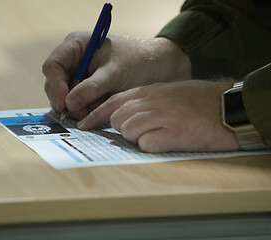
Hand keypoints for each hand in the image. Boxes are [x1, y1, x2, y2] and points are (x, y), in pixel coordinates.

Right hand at [42, 32, 190, 119]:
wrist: (158, 67)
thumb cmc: (138, 61)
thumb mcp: (114, 74)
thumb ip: (91, 88)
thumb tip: (68, 103)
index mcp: (76, 46)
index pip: (53, 66)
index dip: (55, 85)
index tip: (65, 103)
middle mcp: (74, 60)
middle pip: (55, 84)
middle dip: (67, 101)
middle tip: (81, 114)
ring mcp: (80, 75)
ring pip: (66, 96)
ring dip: (78, 107)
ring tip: (96, 110)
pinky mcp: (87, 88)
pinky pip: (78, 103)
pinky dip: (86, 109)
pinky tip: (100, 109)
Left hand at [77, 80, 239, 152]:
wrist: (228, 106)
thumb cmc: (198, 100)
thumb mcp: (168, 92)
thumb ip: (144, 100)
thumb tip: (121, 115)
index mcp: (150, 91)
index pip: (113, 101)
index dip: (96, 114)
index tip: (84, 125)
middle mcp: (152, 102)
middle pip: (118, 119)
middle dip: (122, 129)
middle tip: (140, 130)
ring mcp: (162, 117)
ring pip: (129, 131)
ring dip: (138, 137)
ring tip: (157, 135)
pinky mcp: (173, 135)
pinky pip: (147, 144)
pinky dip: (151, 146)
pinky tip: (165, 141)